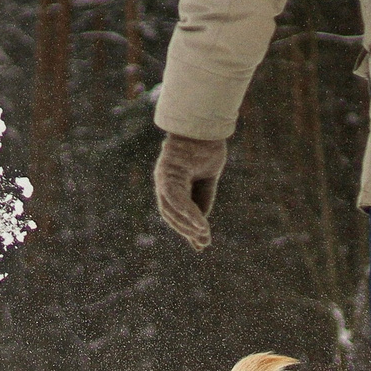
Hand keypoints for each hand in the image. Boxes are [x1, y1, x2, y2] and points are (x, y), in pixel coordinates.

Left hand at [153, 132, 228, 250]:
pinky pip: (176, 198)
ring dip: (188, 224)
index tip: (200, 244)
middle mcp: (163, 182)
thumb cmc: (205, 148)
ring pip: (172, 209)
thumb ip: (201, 199)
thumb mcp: (206, 179)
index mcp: (172, 184)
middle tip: (203, 243)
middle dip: (187, 231)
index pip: (175, 212)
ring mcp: (163, 177)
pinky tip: (199, 224)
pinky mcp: (168, 172)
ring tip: (204, 235)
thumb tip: (200, 225)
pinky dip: (187, 212)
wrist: (205, 126)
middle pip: (171, 214)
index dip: (187, 229)